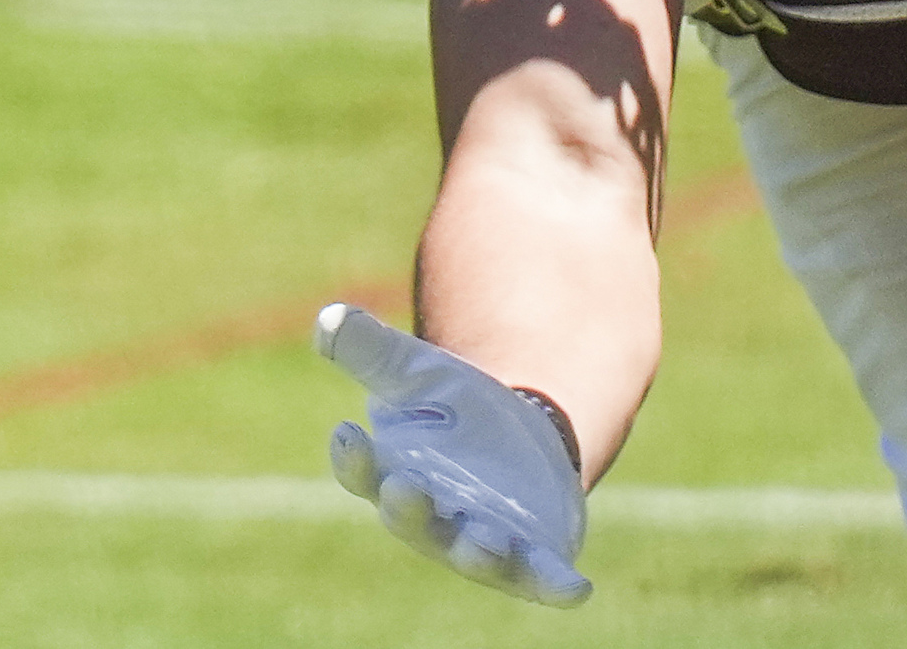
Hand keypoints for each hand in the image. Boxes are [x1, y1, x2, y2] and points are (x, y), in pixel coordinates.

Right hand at [315, 302, 592, 606]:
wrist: (521, 438)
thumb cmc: (455, 411)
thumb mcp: (419, 373)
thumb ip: (374, 351)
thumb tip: (328, 317)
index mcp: (396, 475)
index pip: (365, 473)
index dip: (354, 458)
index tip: (345, 432)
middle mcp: (434, 519)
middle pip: (414, 520)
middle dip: (409, 508)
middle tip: (404, 488)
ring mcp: (483, 541)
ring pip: (475, 554)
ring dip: (479, 551)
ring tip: (485, 540)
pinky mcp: (533, 556)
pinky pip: (544, 577)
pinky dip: (557, 585)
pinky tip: (578, 589)